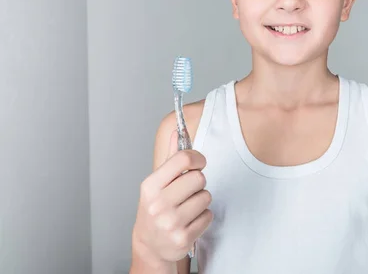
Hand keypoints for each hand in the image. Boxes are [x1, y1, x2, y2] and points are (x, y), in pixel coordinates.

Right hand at [132, 130, 212, 264]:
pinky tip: (190, 221)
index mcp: (150, 185)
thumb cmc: (156, 209)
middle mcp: (158, 204)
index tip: (199, 163)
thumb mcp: (156, 183)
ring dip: (201, 200)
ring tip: (187, 208)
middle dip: (198, 182)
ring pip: (206, 196)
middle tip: (188, 191)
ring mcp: (170, 223)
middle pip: (199, 178)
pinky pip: (208, 215)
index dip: (197, 158)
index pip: (182, 159)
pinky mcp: (183, 238)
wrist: (150, 246)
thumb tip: (177, 130)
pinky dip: (203, 217)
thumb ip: (169, 157)